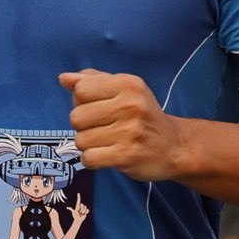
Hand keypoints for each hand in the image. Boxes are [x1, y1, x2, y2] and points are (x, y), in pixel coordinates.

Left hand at [61, 68, 186, 180]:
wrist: (175, 146)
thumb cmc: (143, 115)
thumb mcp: (124, 90)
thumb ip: (93, 81)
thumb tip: (64, 78)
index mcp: (128, 83)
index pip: (81, 89)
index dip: (81, 101)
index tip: (97, 108)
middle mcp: (131, 105)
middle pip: (76, 117)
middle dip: (83, 126)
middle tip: (103, 128)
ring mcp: (130, 131)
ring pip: (80, 140)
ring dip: (89, 144)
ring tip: (107, 142)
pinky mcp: (128, 155)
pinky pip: (89, 158)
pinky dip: (92, 160)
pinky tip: (106, 155)